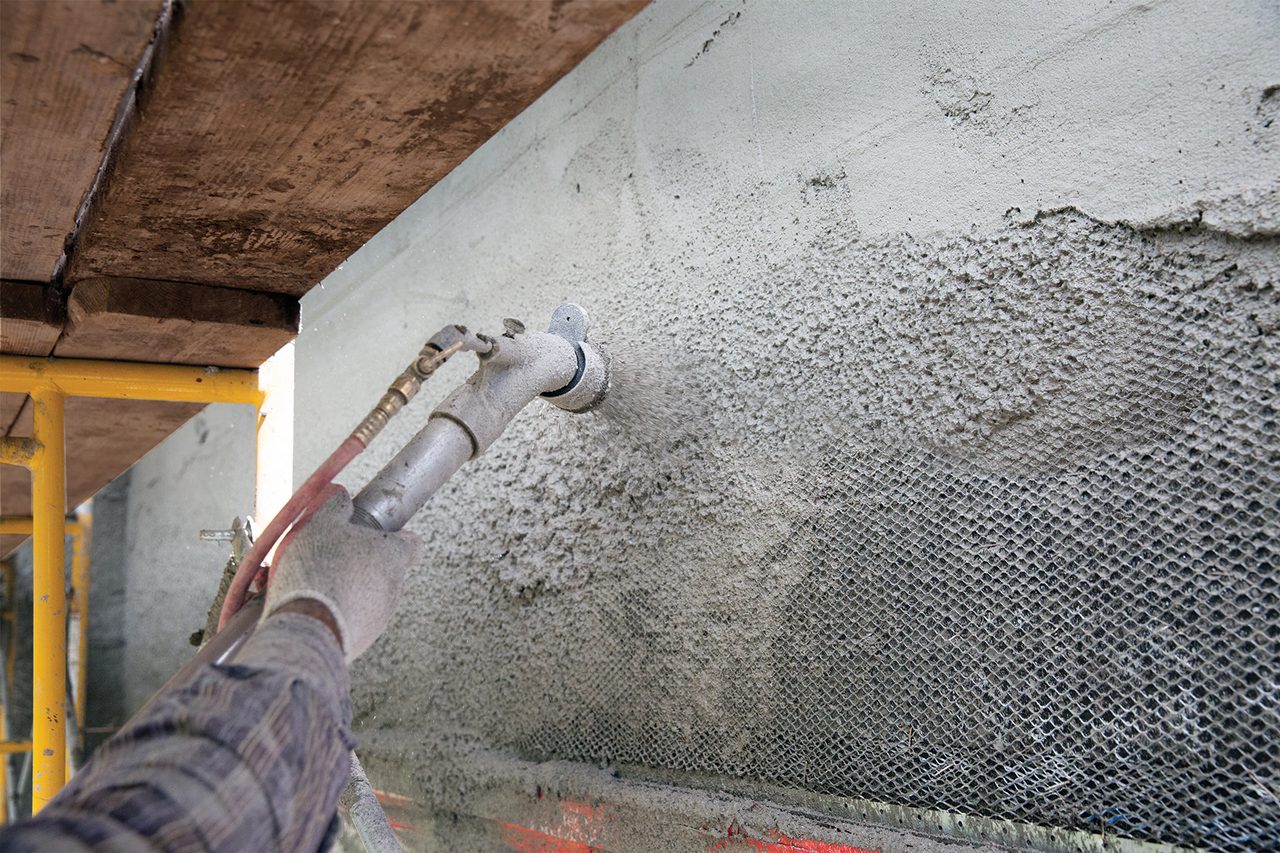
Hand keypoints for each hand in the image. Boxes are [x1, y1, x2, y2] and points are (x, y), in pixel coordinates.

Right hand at [262, 488, 420, 662]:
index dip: (398, 538)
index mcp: (392, 556)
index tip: (380, 536)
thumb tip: (341, 498)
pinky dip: (337, 611)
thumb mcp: (321, 524)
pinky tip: (311, 606)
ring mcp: (380, 616)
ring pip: (367, 595)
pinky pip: (353, 618)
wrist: (307, 628)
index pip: (412, 545)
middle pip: (384, 569)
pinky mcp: (363, 639)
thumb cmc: (318, 572)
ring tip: (314, 584)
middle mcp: (394, 587)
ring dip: (347, 588)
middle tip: (331, 558)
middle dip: (360, 563)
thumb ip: (335, 507)